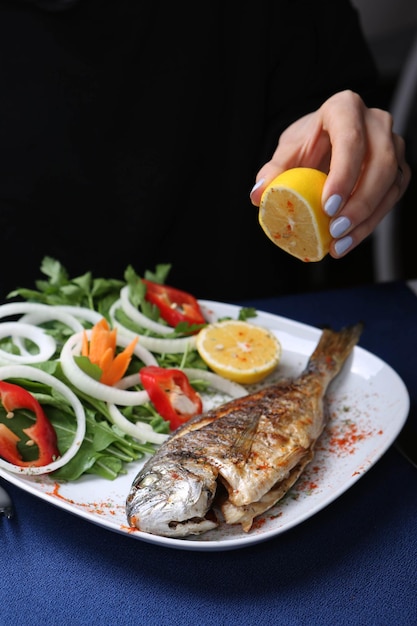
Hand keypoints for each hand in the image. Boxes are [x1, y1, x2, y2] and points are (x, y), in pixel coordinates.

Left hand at [250, 90, 410, 257]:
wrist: (325, 140)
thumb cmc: (307, 142)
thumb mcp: (287, 151)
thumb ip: (273, 170)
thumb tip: (258, 195)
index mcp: (345, 108)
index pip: (351, 140)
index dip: (343, 175)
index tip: (328, 206)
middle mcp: (376, 123)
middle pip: (380, 164)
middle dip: (359, 203)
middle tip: (335, 230)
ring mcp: (393, 145)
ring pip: (390, 183)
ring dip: (367, 219)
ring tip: (340, 242)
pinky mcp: (398, 168)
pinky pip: (391, 198)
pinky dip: (371, 223)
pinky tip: (348, 240)